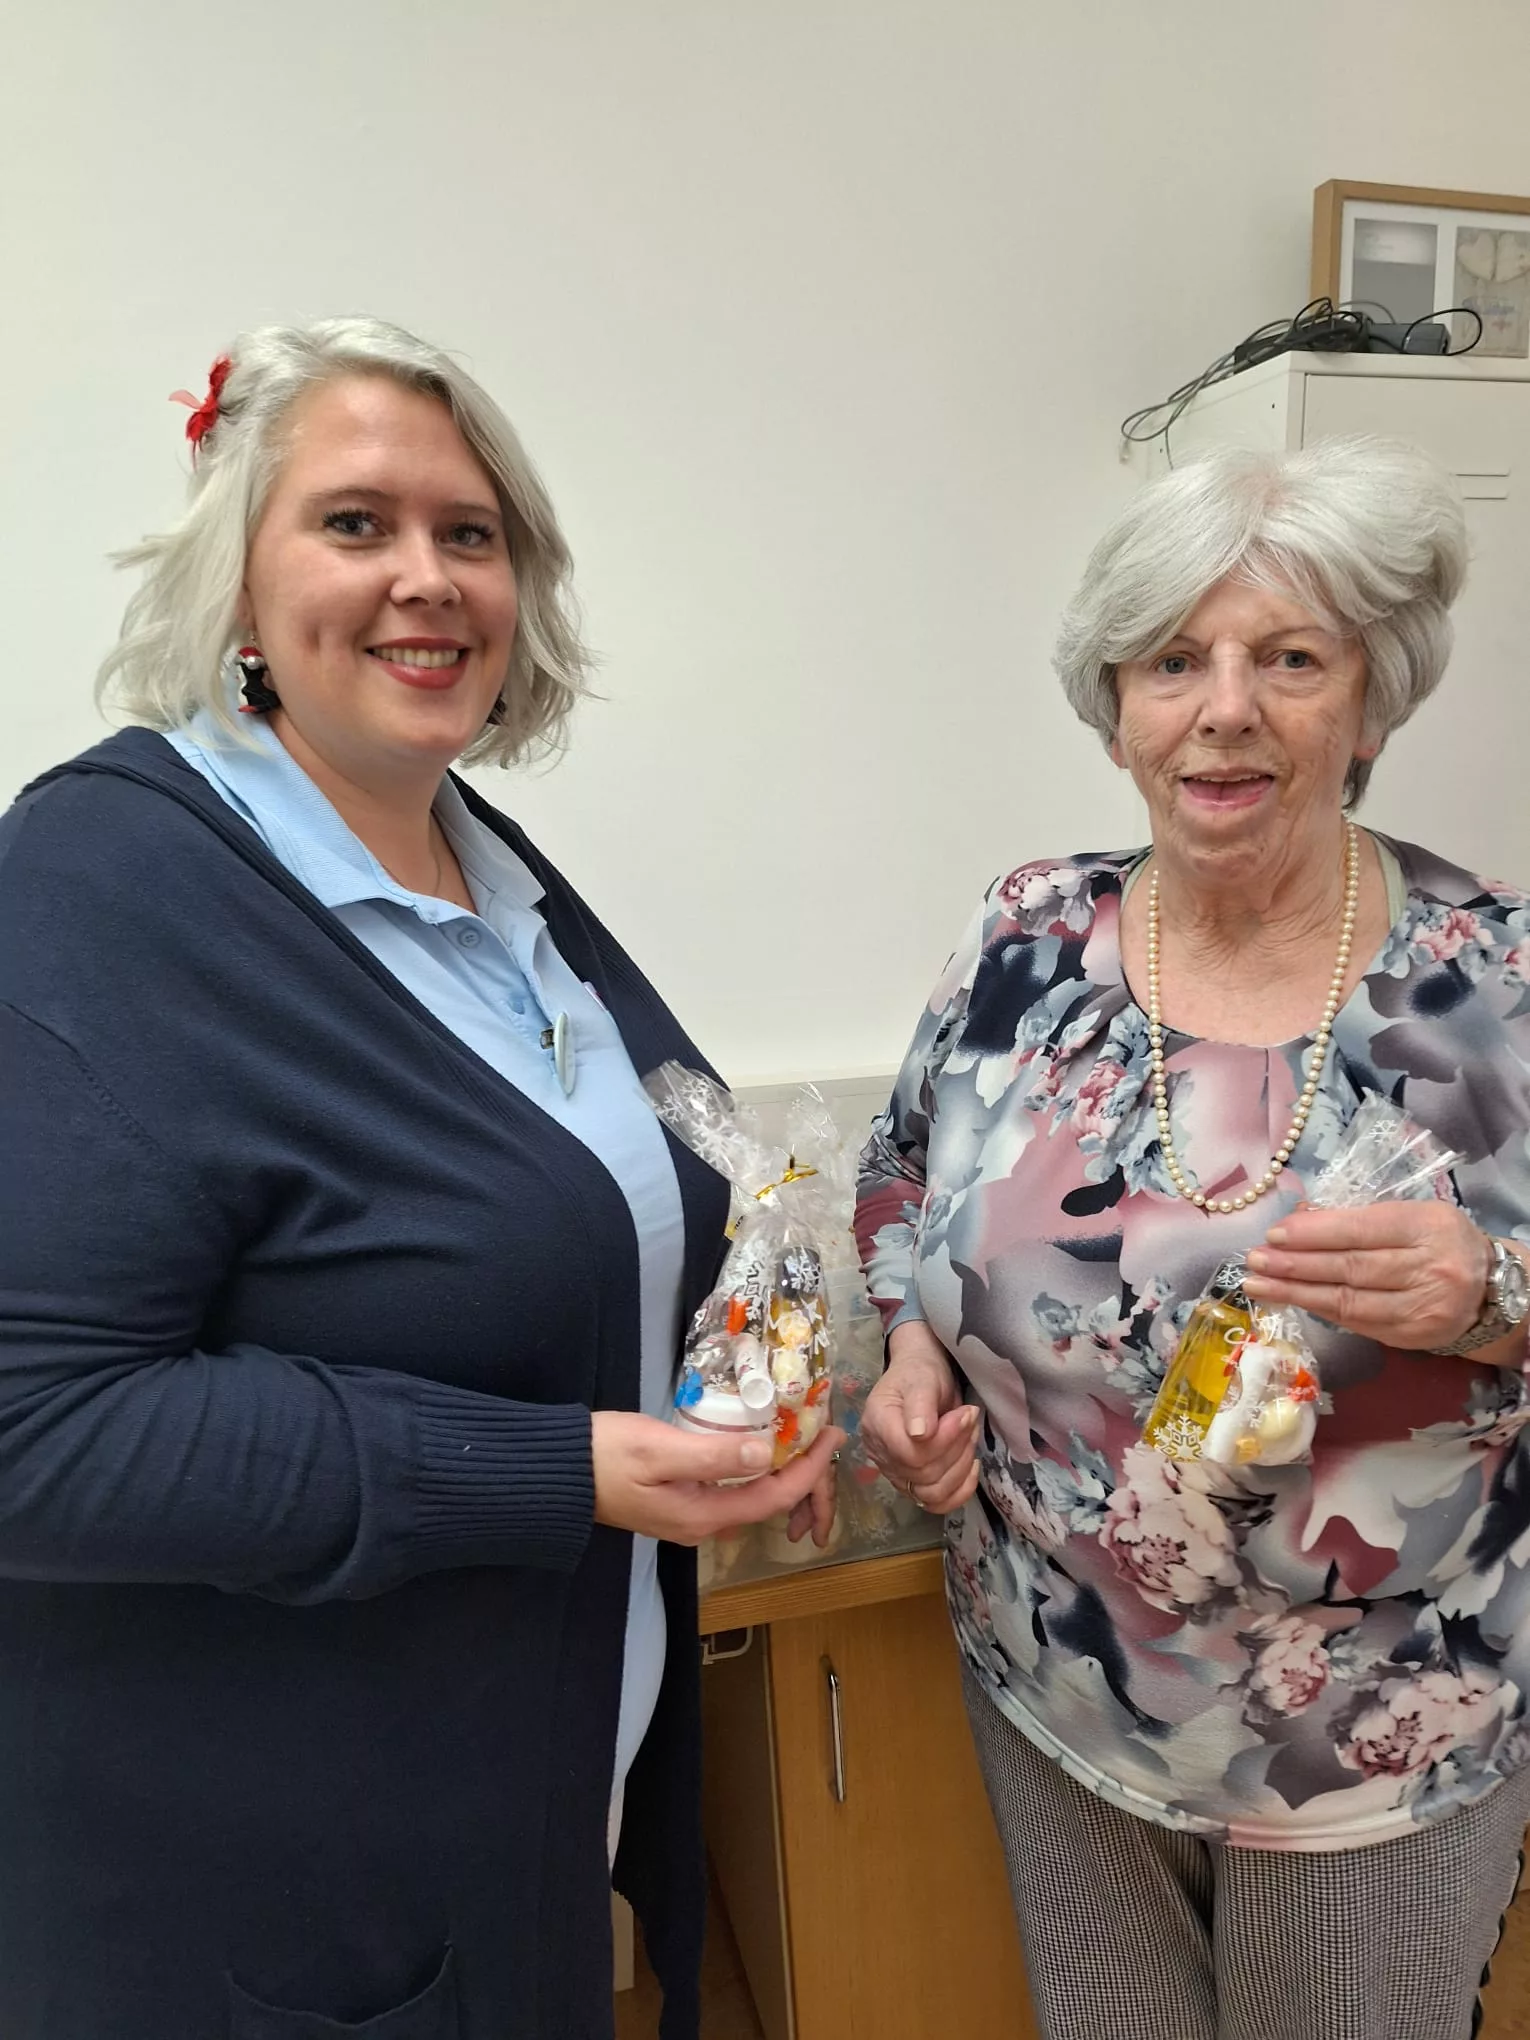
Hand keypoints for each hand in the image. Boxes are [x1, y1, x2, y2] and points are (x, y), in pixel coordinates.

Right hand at [592, 1412, 845, 1544]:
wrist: (557, 1476)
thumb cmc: (605, 1456)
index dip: (809, 1467)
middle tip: (822, 1432)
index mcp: (704, 1515)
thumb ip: (713, 1455)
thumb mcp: (659, 1448)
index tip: (832, 1433)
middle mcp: (703, 1524)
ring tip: (801, 1437)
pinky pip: (732, 1492)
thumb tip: (766, 1452)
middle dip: (802, 1473)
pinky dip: (755, 1470)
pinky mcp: (678, 1504)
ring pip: (751, 1499)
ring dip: (781, 1471)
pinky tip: (758, 1448)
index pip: (774, 1495)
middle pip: (769, 1503)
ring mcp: (690, 1518)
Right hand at [860, 1319, 981, 1512]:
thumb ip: (920, 1404)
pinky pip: (936, 1503)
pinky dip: (960, 1491)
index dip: (943, 1440)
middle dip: (956, 1448)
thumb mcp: (922, 1378)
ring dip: (960, 1468)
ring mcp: (894, 1472)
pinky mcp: (911, 1483)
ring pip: (931, 1493)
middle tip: (971, 1419)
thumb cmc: (921, 1372)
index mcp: (877, 1423)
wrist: (922, 1378)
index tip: (966, 1413)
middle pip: (922, 1474)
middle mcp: (880, 1453)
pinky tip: (972, 1468)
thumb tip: (919, 1434)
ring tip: (970, 1437)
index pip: (908, 1452)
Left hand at [1243, 1201, 1491, 1352]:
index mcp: (1428, 1226)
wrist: (1489, 1289)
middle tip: (1254, 1260)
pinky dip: (1319, 1309)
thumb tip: (1299, 1219)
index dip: (1315, 1233)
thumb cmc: (1438, 1242)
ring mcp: (1422, 1307)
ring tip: (1258, 1284)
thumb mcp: (1410, 1216)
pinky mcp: (1411, 1337)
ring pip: (1348, 1300)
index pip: (1362, 1229)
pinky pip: (1355, 1322)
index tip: (1275, 1234)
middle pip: (1351, 1267)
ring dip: (1296, 1292)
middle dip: (1296, 1264)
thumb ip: (1359, 1218)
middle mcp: (1429, 1268)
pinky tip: (1291, 1299)